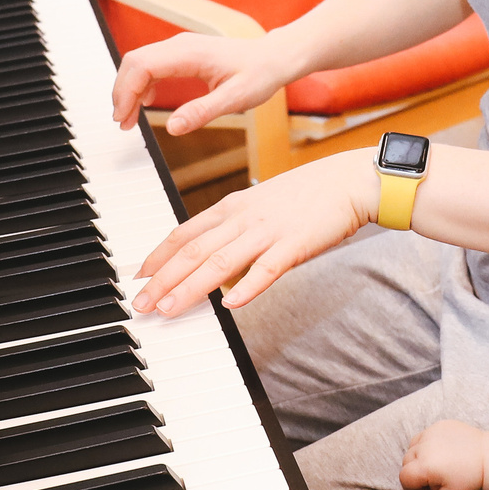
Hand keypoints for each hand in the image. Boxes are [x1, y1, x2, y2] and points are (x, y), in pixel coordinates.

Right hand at [110, 32, 300, 135]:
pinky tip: (145, 102)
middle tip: (122, 123)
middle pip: (134, 62)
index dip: (126, 92)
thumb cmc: (259, 75)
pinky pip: (151, 64)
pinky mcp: (182, 53)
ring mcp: (180, 47)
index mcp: (189, 53)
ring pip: (139, 62)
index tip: (123, 119)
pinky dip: (141, 83)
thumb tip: (172, 128)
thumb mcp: (235, 99)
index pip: (142, 66)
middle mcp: (180, 45)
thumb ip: (202, 112)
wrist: (273, 57)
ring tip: (129, 118)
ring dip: (129, 88)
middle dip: (121, 92)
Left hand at [131, 150, 373, 315]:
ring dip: (190, 288)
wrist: (349, 180)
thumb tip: (211, 256)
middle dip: (162, 279)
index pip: (184, 233)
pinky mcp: (294, 245)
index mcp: (232, 206)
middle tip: (141, 304)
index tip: (139, 276)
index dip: (158, 256)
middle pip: (193, 251)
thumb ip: (234, 228)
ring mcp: (267, 231)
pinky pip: (266, 270)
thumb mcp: (261, 205)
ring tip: (168, 309)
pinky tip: (230, 305)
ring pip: (219, 262)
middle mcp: (243, 218)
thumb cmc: (307, 195)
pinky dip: (247, 287)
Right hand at [400, 421, 488, 489]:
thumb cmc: (469, 479)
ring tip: (438, 463)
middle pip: (406, 461)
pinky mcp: (439, 425)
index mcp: (425, 465)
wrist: (487, 457)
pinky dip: (428, 444)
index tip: (429, 486)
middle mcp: (424, 446)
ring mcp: (431, 432)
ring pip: (412, 447)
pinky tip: (443, 451)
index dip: (414, 486)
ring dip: (419, 456)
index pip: (404, 478)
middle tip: (436, 476)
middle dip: (416, 471)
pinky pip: (424, 435)